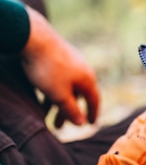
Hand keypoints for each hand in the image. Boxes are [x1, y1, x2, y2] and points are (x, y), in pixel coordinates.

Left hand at [21, 6, 99, 127]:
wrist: (33, 37)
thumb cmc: (48, 69)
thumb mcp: (59, 95)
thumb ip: (71, 110)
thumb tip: (81, 124)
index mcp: (87, 78)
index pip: (94, 100)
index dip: (92, 113)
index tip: (90, 124)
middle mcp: (81, 69)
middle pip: (77, 95)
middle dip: (67, 112)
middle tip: (59, 126)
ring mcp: (69, 61)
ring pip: (65, 87)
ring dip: (56, 102)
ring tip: (45, 114)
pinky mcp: (56, 56)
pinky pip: (57, 79)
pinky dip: (51, 90)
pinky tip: (41, 96)